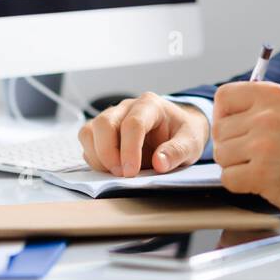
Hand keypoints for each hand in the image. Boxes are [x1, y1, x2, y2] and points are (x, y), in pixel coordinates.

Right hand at [79, 93, 209, 175]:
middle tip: (123, 174)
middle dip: (108, 153)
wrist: (178, 130)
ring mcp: (112, 117)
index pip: (133, 123)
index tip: (131, 172)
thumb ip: (177, 152)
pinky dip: (94, 159)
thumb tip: (159, 163)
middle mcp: (127, 107)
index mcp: (150, 105)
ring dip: (98, 157)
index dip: (129, 149)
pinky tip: (111, 169)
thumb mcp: (191, 143)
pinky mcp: (102, 131)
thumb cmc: (183, 134)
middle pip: (104, 123)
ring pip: (89, 132)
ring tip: (116, 173)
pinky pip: (87, 142)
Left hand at [212, 82, 279, 219]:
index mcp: (274, 95)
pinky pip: (229, 178)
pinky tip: (262, 182)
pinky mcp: (262, 174)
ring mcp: (264, 145)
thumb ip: (265, 105)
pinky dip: (241, 184)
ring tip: (262, 168)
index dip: (223, 115)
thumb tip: (230, 111)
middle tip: (251, 156)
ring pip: (222, 156)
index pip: (224, 96)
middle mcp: (267, 116)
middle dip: (231, 146)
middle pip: (220, 131)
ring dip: (237, 166)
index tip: (232, 128)